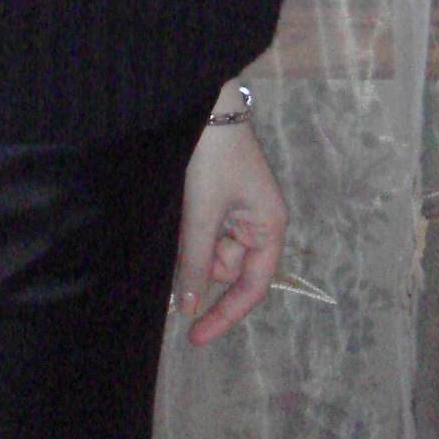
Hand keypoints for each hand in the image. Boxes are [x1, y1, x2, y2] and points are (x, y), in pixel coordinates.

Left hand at [172, 108, 286, 345]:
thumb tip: (187, 308)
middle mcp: (258, 222)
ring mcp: (238, 209)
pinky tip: (175, 222)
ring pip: (210, 250)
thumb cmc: (213, 155)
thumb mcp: (203, 211)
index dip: (225, 315)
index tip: (194, 336)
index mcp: (269, 226)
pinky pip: (203, 230)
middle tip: (168, 263)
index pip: (251, 287)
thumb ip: (194, 261)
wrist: (205, 102)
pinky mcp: (218, 197)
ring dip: (189, 249)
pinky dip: (187, 234)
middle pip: (227, 269)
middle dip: (198, 270)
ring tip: (176, 220)